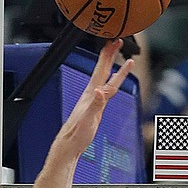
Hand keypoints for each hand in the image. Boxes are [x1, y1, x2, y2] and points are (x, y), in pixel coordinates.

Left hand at [56, 39, 133, 159]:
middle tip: (117, 41)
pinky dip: (111, 84)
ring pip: (105, 79)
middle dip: (111, 55)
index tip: (117, 43)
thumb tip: (100, 91)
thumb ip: (95, 104)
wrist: (69, 145)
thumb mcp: (88, 119)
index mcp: (91, 94)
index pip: (103, 71)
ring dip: (112, 67)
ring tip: (119, 58)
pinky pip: (106, 91)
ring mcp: (93, 101)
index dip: (110, 57)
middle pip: (103, 70)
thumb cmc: (76, 134)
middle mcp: (91, 95)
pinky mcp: (95, 109)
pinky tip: (111, 84)